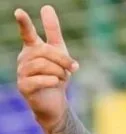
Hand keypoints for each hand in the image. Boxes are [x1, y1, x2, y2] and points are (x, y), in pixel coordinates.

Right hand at [15, 6, 78, 126]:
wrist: (55, 102)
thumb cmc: (56, 75)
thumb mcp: (59, 52)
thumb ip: (53, 32)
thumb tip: (46, 6)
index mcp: (32, 49)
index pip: (27, 34)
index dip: (24, 23)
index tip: (19, 12)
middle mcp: (24, 59)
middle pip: (44, 52)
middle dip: (62, 59)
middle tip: (75, 67)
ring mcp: (22, 73)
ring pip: (42, 65)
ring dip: (59, 72)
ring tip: (63, 78)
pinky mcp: (24, 87)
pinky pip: (38, 80)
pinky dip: (52, 80)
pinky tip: (55, 82)